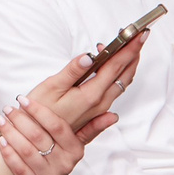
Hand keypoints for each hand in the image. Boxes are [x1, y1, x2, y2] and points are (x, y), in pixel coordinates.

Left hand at [0, 100, 113, 174]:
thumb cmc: (58, 153)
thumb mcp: (75, 141)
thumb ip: (90, 127)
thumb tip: (113, 116)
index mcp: (75, 150)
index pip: (58, 127)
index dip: (40, 112)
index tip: (24, 99)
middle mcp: (65, 164)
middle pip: (39, 138)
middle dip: (21, 120)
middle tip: (9, 107)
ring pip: (26, 151)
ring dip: (11, 133)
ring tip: (1, 119)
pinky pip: (19, 168)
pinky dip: (8, 154)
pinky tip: (1, 140)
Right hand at [24, 31, 146, 132]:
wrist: (33, 140)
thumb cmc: (38, 113)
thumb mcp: (51, 87)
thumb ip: (72, 71)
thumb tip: (89, 56)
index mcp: (91, 95)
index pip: (116, 66)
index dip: (129, 48)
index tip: (140, 34)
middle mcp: (100, 103)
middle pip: (124, 74)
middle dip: (133, 53)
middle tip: (138, 35)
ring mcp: (99, 109)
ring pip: (121, 83)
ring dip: (127, 63)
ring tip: (127, 46)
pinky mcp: (95, 112)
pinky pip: (113, 91)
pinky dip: (117, 75)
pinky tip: (112, 67)